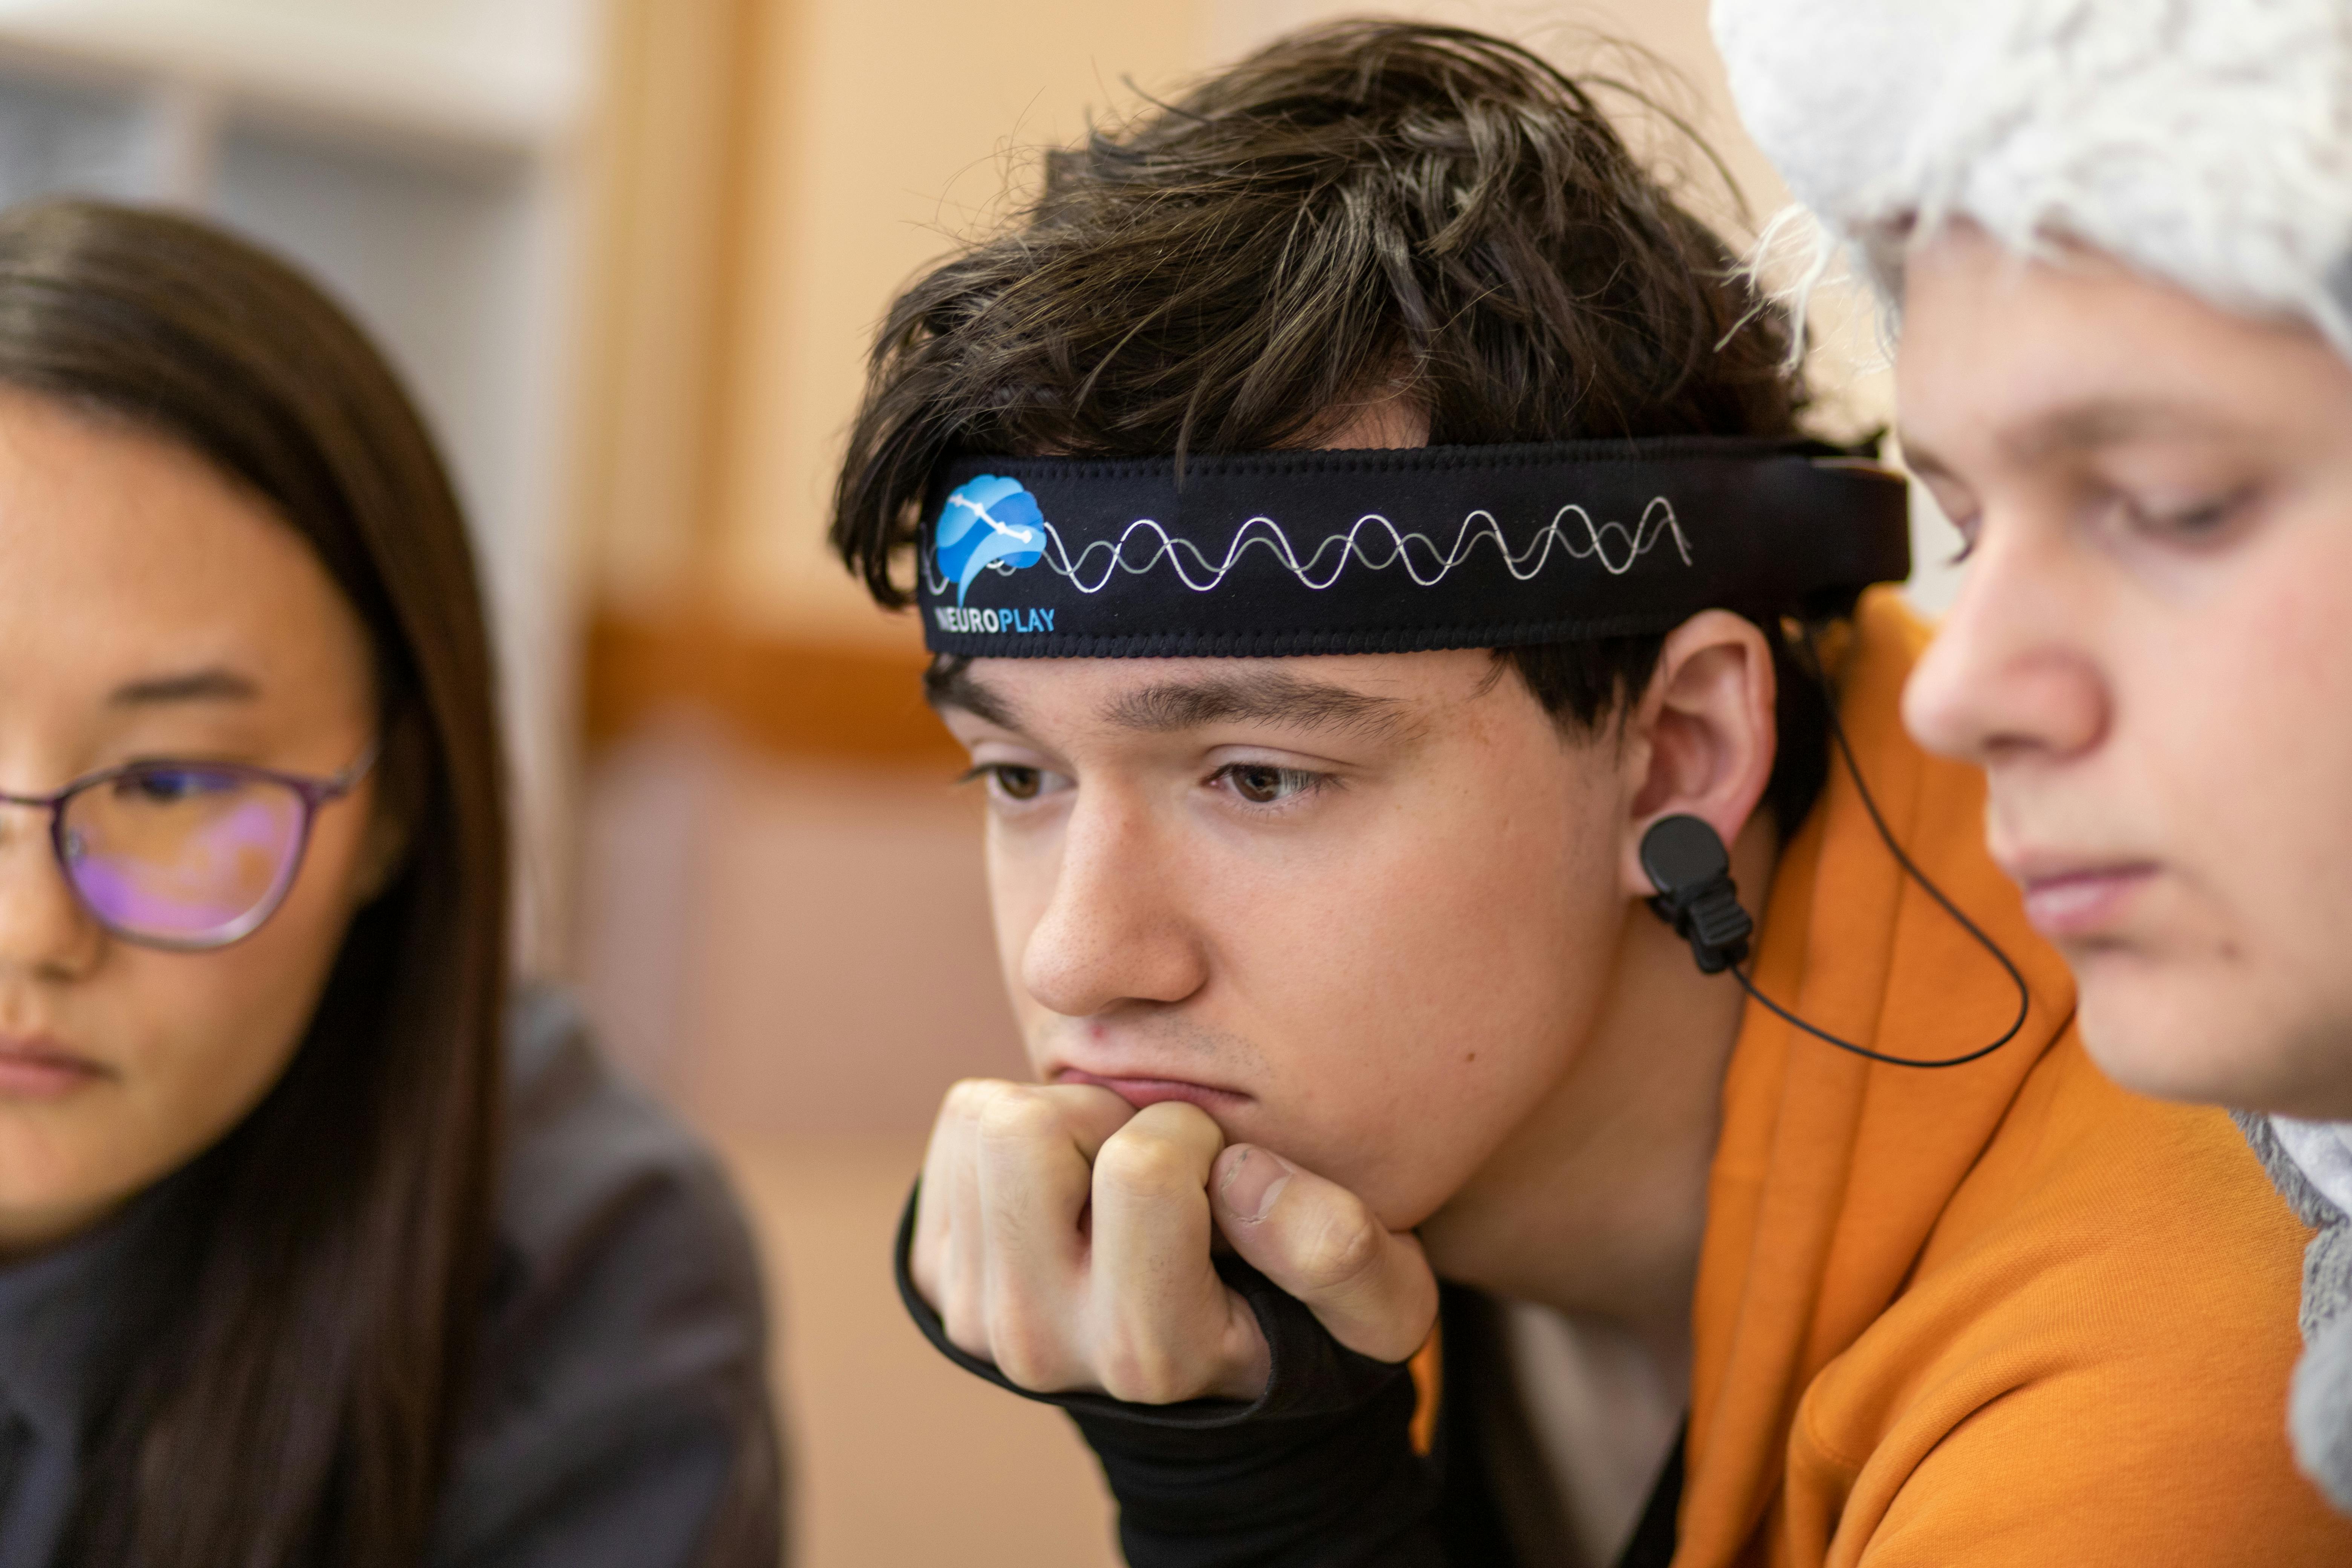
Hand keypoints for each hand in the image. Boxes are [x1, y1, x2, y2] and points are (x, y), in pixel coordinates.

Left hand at [909, 1078, 1438, 1403]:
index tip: (1221, 1181)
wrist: (1202, 1372)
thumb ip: (1338, 1249)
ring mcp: (975, 1316)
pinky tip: (1069, 1181)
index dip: (1195, 1137)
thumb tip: (1242, 1175)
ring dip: (1062, 1117)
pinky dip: (1018, 1126)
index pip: (1141, 1165)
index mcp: (1149, 1356)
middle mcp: (1042, 1345)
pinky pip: (961, 1123)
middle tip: (1154, 1165)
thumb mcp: (1381, 1302)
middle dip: (1108, 1116)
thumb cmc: (1300, 1317)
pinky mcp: (936, 1276)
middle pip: (1029, 1131)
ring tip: (1112, 1173)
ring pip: (989, 1117)